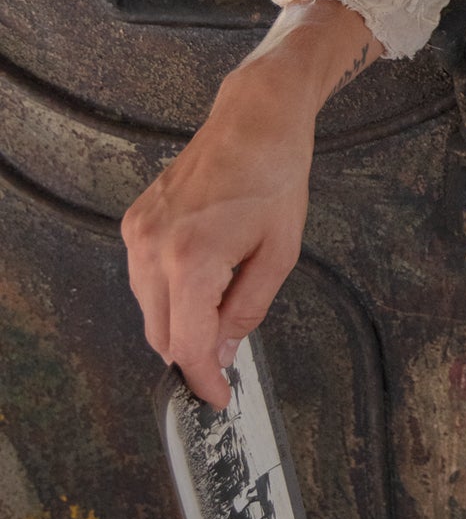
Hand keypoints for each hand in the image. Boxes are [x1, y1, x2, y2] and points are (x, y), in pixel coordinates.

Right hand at [121, 0, 380, 408]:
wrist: (254, 121)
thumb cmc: (275, 179)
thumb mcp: (278, 254)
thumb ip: (247, 312)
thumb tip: (223, 354)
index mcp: (192, 260)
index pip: (187, 346)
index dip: (203, 380)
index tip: (218, 398)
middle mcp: (153, 248)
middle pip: (161, 335)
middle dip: (192, 355)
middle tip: (226, 362)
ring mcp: (138, 233)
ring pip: (149, 310)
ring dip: (180, 323)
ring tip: (222, 303)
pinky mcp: (135, 221)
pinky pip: (144, 279)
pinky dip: (169, 293)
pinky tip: (203, 276)